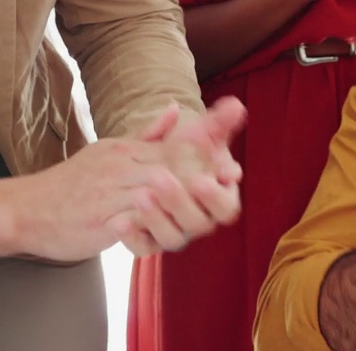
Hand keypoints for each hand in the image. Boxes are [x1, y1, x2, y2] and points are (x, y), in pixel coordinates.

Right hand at [0, 98, 246, 261]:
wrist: (25, 208)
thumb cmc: (71, 185)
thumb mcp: (109, 151)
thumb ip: (147, 137)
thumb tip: (175, 109)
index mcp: (129, 151)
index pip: (174, 144)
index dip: (207, 143)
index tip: (233, 139)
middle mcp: (123, 166)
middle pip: (172, 163)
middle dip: (205, 165)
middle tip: (233, 171)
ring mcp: (112, 192)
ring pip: (156, 189)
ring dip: (185, 192)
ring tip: (210, 194)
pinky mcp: (100, 218)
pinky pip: (132, 219)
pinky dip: (152, 219)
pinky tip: (171, 222)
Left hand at [114, 97, 247, 256]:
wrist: (145, 173)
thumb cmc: (182, 155)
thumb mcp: (196, 138)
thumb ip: (216, 124)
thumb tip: (236, 105)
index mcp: (216, 199)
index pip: (226, 207)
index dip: (216, 196)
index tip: (201, 180)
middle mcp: (198, 220)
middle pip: (200, 223)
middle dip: (181, 202)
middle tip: (161, 178)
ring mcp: (174, 233)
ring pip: (172, 239)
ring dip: (158, 218)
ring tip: (140, 194)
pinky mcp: (148, 243)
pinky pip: (142, 249)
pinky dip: (132, 237)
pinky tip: (118, 221)